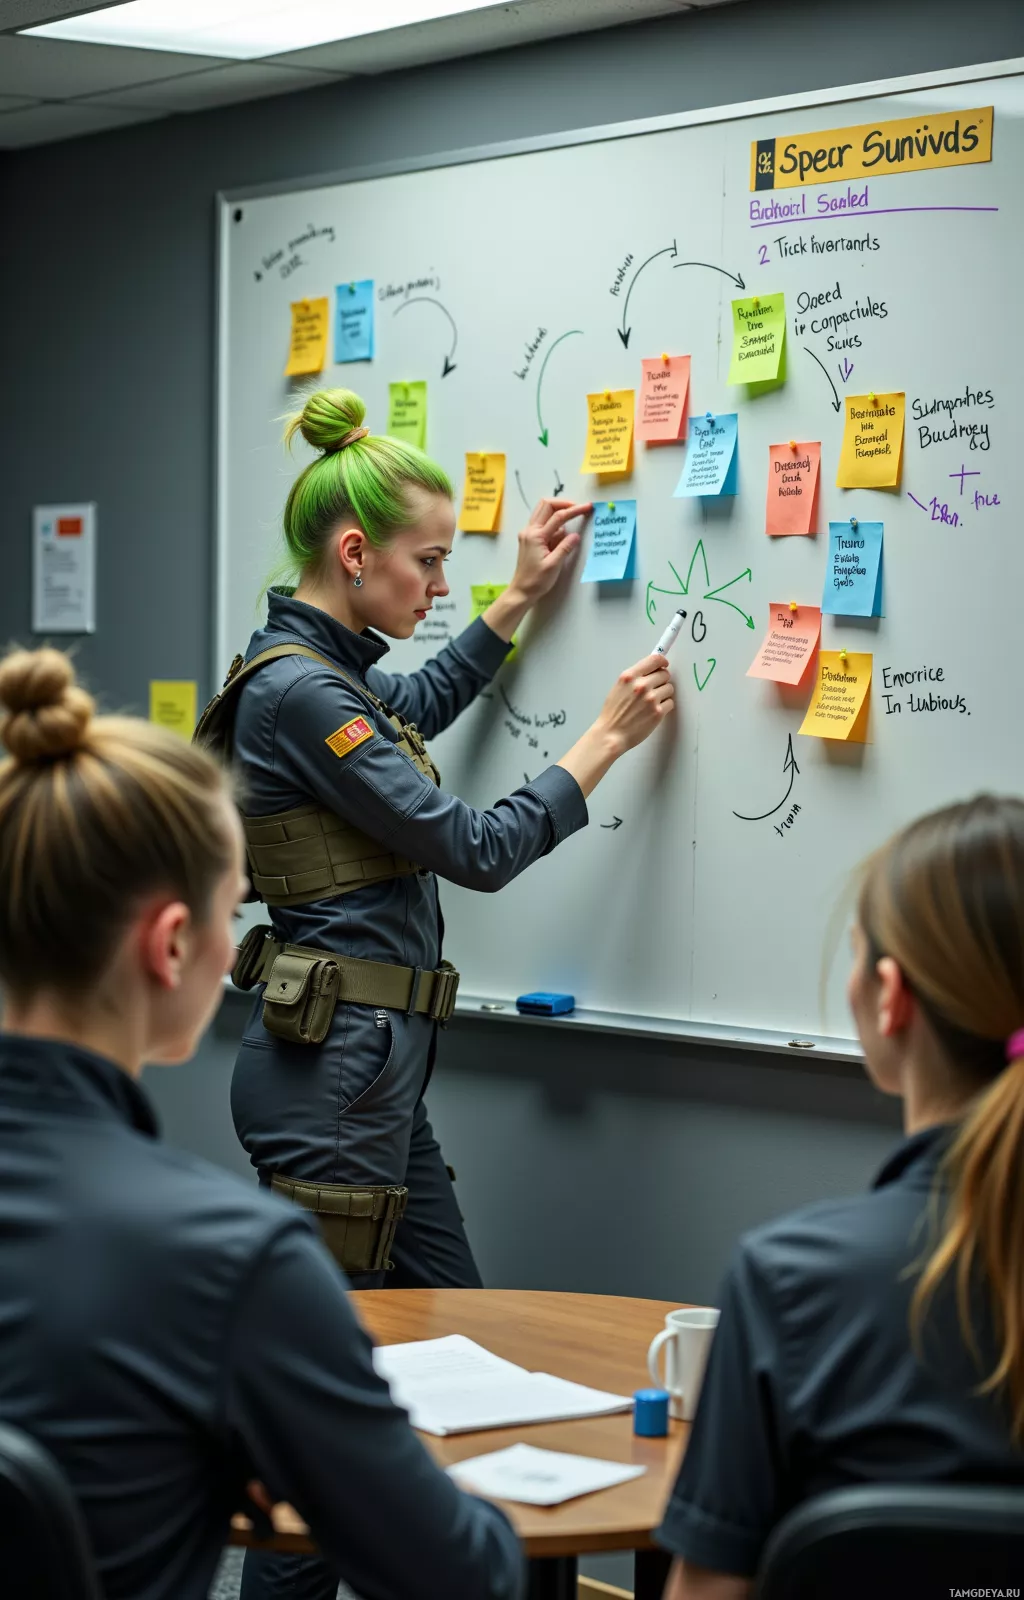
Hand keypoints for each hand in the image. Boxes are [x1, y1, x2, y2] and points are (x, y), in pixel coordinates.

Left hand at [507, 498, 591, 604]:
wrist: (521, 591)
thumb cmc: (536, 581)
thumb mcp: (554, 565)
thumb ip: (565, 547)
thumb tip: (575, 535)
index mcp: (536, 536)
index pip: (558, 517)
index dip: (574, 510)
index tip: (587, 507)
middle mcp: (529, 531)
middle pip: (546, 505)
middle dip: (564, 504)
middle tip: (579, 508)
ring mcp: (528, 533)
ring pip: (542, 511)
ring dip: (557, 511)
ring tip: (572, 519)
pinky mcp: (529, 538)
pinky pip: (542, 523)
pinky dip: (553, 523)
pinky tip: (561, 534)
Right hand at [555, 653, 675, 798]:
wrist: (611, 734)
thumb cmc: (613, 713)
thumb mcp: (618, 687)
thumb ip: (635, 677)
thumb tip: (651, 670)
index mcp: (629, 676)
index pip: (654, 660)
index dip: (662, 662)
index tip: (664, 665)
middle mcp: (641, 685)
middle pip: (665, 674)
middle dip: (661, 680)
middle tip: (654, 688)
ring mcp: (651, 699)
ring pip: (669, 688)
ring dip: (663, 694)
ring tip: (651, 702)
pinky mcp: (658, 712)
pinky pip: (670, 703)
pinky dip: (664, 706)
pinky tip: (653, 711)